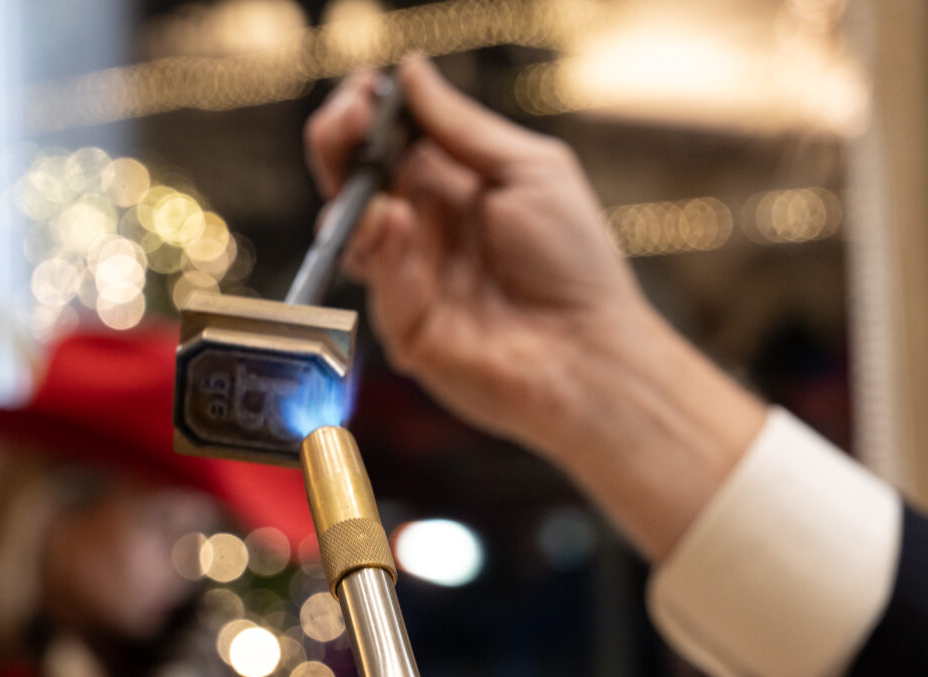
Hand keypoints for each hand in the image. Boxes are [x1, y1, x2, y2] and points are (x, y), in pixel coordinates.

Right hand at [306, 58, 645, 452]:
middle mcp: (424, 228)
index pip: (390, 140)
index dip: (370, 113)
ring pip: (349, 229)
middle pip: (356, 178)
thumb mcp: (529, 170)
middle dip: (339, 143)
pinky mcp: (404, 323)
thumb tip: (411, 72)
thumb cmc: (573, 263)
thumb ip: (461, 126)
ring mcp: (410, 275)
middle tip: (346, 122)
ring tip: (375, 183)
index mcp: (452, 186)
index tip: (367, 91)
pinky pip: (377, 279)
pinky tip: (396, 222)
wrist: (588, 351)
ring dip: (352, 197)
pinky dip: (381, 247)